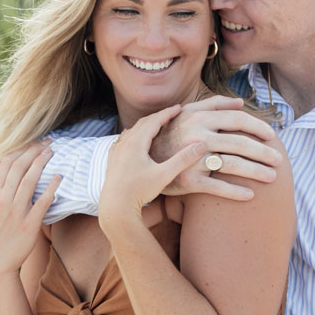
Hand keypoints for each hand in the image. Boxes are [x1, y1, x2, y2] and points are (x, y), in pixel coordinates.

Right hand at [0, 142, 61, 277]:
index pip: (5, 163)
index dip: (19, 149)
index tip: (32, 141)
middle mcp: (3, 200)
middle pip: (18, 167)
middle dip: (33, 151)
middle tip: (46, 142)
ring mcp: (16, 211)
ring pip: (29, 180)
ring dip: (42, 162)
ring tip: (52, 151)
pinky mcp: (29, 224)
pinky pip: (42, 202)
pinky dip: (51, 187)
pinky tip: (59, 177)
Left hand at [97, 106, 201, 228]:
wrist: (115, 207)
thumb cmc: (139, 191)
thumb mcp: (165, 175)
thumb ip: (183, 159)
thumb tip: (202, 144)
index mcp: (136, 143)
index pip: (154, 120)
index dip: (168, 112)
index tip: (180, 107)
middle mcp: (124, 143)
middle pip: (143, 123)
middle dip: (158, 117)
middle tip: (172, 113)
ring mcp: (116, 150)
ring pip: (132, 131)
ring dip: (146, 125)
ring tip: (158, 125)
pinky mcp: (112, 159)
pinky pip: (124, 140)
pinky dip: (135, 135)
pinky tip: (137, 139)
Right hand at [149, 97, 281, 200]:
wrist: (142, 161)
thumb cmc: (169, 135)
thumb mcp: (185, 113)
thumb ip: (212, 104)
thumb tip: (240, 102)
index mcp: (198, 117)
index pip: (237, 120)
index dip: (258, 127)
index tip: (272, 136)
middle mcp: (196, 136)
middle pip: (239, 143)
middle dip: (263, 152)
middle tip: (279, 160)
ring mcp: (191, 159)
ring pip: (232, 164)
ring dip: (256, 172)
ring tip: (272, 178)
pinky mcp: (187, 180)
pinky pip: (216, 187)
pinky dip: (235, 192)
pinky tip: (250, 196)